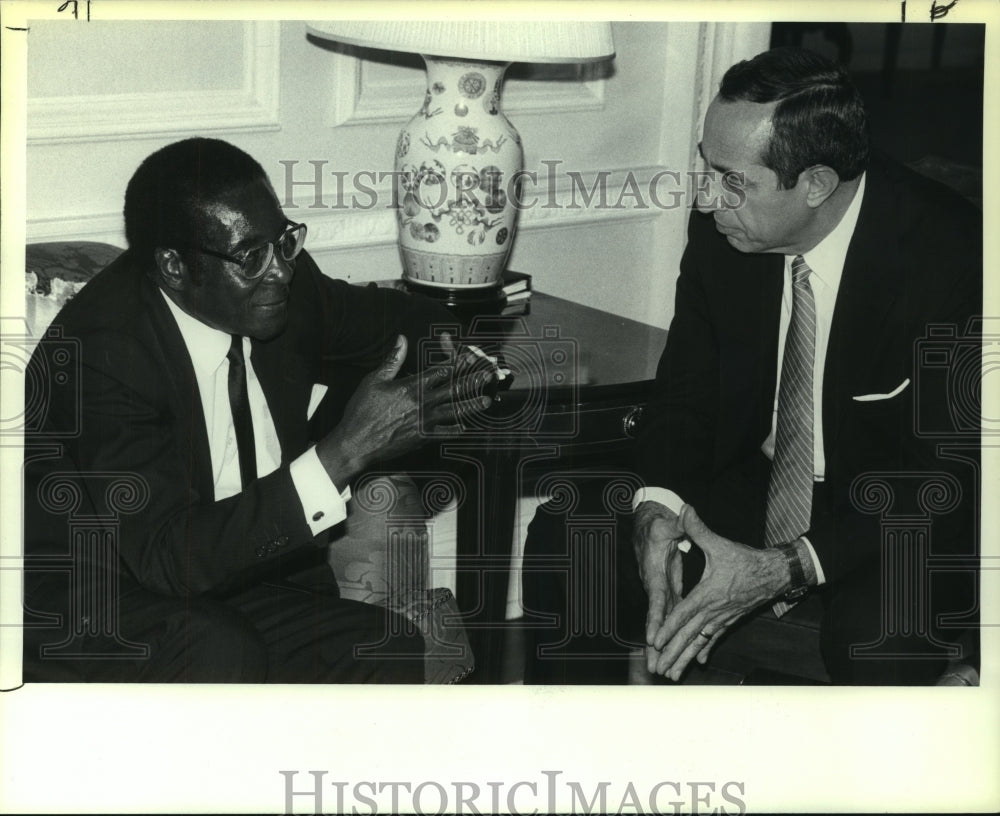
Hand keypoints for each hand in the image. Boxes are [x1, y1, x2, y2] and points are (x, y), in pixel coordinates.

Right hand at [316, 334, 493, 482]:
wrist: (357, 443)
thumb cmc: (362, 411)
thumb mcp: (374, 380)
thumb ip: (392, 359)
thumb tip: (402, 339)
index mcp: (412, 387)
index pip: (441, 370)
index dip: (458, 362)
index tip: (470, 356)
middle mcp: (423, 403)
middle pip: (454, 389)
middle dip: (473, 381)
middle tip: (489, 376)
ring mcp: (424, 422)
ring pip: (454, 411)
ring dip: (471, 405)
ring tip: (486, 400)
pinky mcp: (422, 438)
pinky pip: (443, 433)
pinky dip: (455, 430)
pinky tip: (465, 428)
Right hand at [632, 500, 685, 673]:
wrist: (647, 527)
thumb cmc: (656, 526)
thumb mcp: (665, 524)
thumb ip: (675, 526)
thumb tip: (682, 517)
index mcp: (655, 572)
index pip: (656, 599)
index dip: (656, 618)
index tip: (654, 637)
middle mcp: (655, 587)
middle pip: (654, 620)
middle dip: (653, 644)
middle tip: (653, 667)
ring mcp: (660, 592)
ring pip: (660, 624)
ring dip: (659, 647)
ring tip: (659, 670)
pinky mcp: (667, 593)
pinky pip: (668, 619)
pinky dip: (668, 637)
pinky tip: (673, 654)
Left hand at [648, 505, 787, 680]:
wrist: (775, 573)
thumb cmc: (746, 559)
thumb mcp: (720, 543)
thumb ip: (699, 529)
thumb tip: (684, 510)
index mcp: (709, 594)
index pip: (684, 614)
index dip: (669, 628)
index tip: (656, 642)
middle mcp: (714, 611)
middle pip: (689, 635)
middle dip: (672, 652)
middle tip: (658, 669)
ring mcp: (722, 618)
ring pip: (700, 642)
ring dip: (685, 658)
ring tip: (672, 674)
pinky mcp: (729, 620)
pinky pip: (714, 639)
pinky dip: (704, 650)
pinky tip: (698, 663)